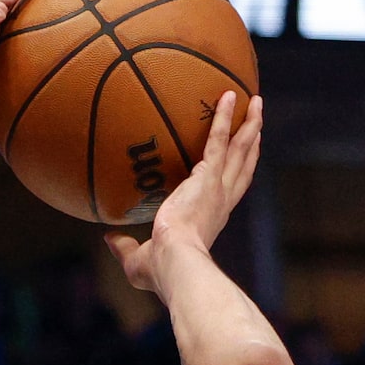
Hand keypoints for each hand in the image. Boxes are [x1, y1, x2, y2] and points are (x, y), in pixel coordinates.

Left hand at [106, 91, 262, 292]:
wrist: (172, 260)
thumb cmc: (159, 268)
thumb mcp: (139, 259)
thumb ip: (124, 247)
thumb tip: (108, 239)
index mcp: (213, 217)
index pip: (231, 189)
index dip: (240, 172)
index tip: (245, 157)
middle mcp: (222, 199)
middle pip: (244, 164)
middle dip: (252, 141)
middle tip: (256, 121)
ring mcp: (219, 186)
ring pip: (240, 147)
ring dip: (248, 122)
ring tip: (254, 99)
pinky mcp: (209, 175)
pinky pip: (218, 139)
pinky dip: (223, 117)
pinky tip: (225, 96)